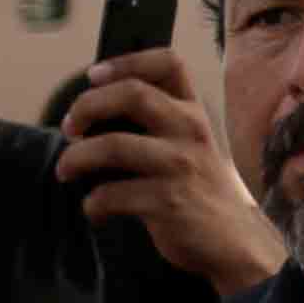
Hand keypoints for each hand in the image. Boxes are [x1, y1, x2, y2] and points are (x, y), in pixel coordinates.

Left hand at [55, 51, 278, 293]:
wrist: (237, 241)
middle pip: (132, 94)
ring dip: (76, 158)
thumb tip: (94, 115)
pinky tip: (96, 209)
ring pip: (112, 145)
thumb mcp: (193, 146)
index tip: (94, 75)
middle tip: (69, 127)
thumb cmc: (202, 191)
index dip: (125, 61)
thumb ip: (158, 125)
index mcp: (195, 112)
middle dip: (86, 106)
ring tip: (66, 170)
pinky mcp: (168, 202)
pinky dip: (93, 203)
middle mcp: (191, 131)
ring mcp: (181, 166)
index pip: (168, 63)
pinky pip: (111, 195)